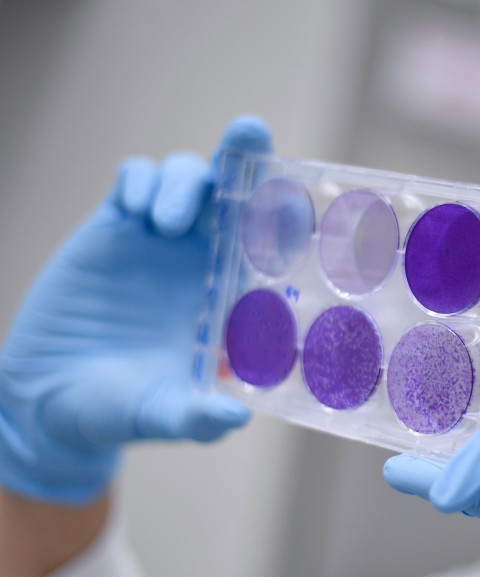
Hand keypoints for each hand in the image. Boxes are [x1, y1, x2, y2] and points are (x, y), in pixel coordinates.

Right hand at [0, 117, 271, 504]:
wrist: (52, 402)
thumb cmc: (124, 411)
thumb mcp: (163, 416)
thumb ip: (197, 418)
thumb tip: (233, 418)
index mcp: (232, 297)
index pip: (271, 245)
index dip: (287, 213)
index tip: (305, 189)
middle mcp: (205, 262)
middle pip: (235, 193)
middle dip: (245, 155)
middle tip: (249, 132)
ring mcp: (160, 242)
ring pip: (189, 179)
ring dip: (185, 183)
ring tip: (165, 225)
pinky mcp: (114, 230)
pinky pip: (136, 180)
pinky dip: (142, 182)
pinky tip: (136, 212)